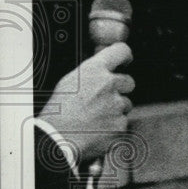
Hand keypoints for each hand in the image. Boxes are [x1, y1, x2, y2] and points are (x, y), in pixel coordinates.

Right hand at [39, 42, 134, 163]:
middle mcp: (109, 84)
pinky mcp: (121, 124)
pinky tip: (97, 128)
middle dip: (120, 89)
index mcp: (95, 69)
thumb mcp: (70, 81)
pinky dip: (113, 125)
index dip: (124, 57)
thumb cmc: (59, 109)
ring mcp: (117, 105)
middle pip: (129, 81)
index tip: (125, 62)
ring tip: (94, 116)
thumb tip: (107, 68)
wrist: (57, 136)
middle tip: (103, 98)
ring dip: (116, 109)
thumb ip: (92, 72)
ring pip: (126, 104)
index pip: (121, 51)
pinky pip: (123, 122)